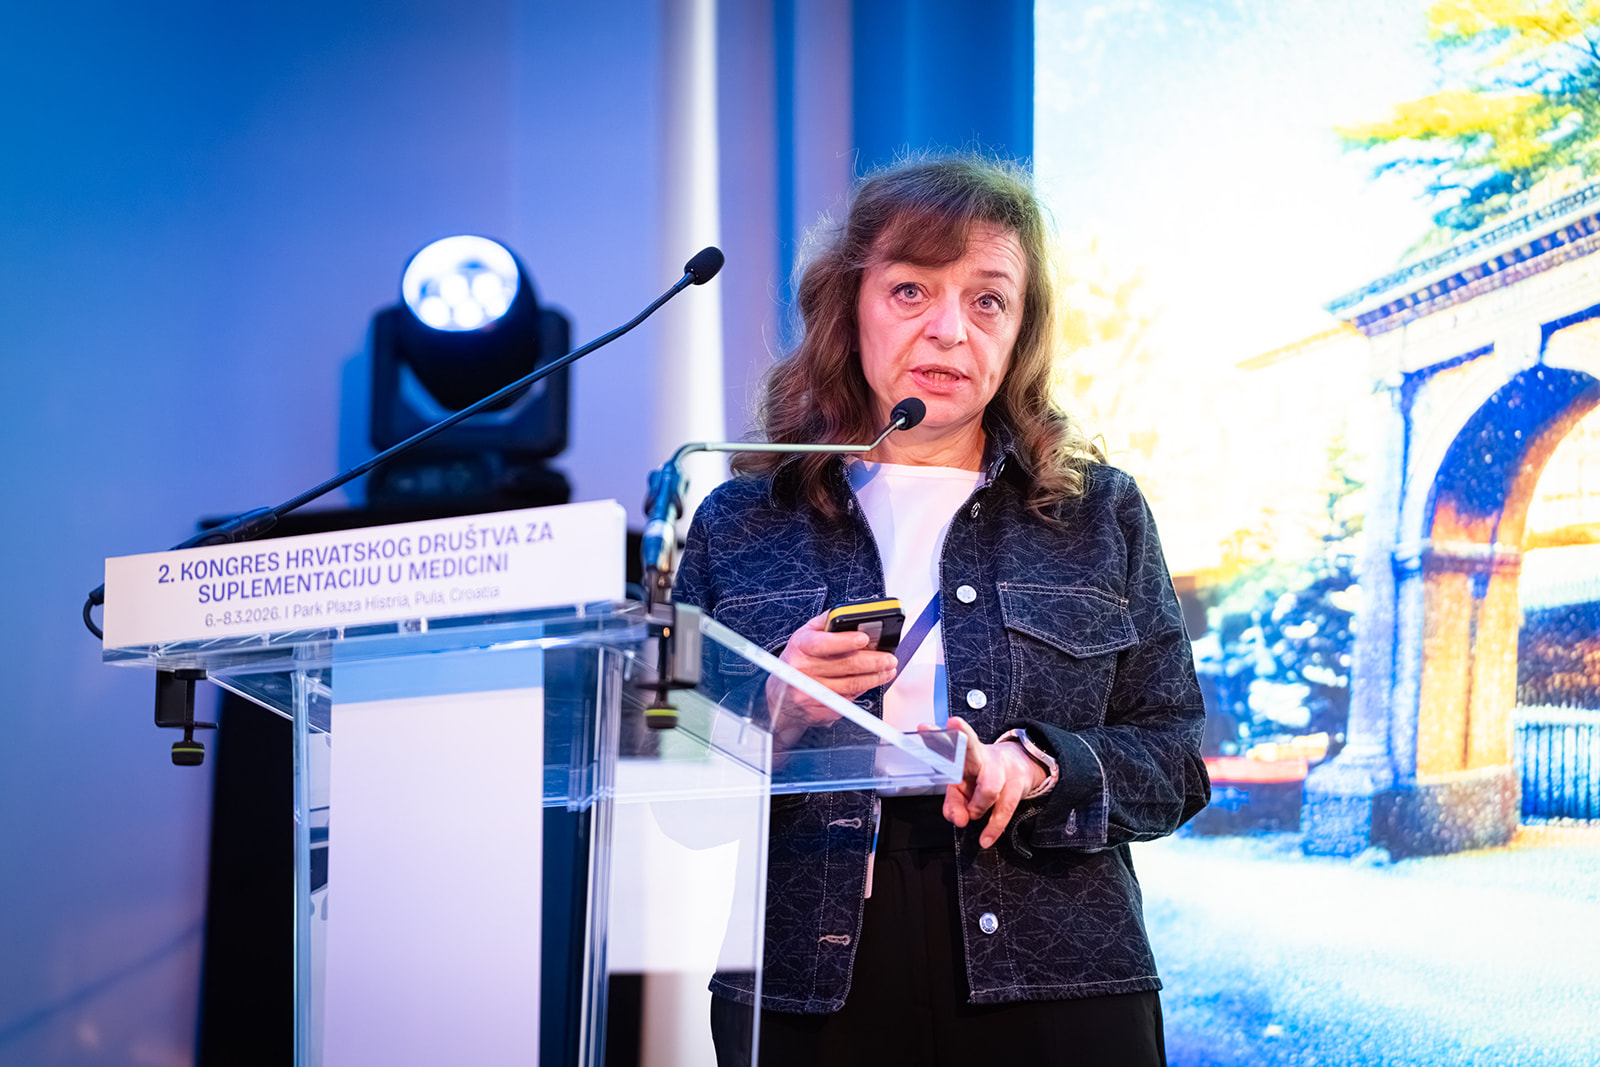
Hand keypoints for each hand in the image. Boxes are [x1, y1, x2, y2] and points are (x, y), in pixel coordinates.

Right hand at [766, 612, 897, 739]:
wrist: (780, 696)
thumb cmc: (797, 660)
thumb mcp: (804, 635)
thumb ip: (827, 622)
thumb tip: (852, 613)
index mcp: (800, 648)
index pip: (823, 643)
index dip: (845, 641)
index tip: (864, 638)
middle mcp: (803, 671)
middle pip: (845, 665)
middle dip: (873, 662)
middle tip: (889, 659)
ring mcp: (812, 693)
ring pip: (851, 685)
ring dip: (874, 678)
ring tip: (887, 670)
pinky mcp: (821, 710)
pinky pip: (848, 699)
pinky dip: (862, 690)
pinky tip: (869, 682)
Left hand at [937, 716, 1046, 848]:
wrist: (1021, 766)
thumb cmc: (984, 775)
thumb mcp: (964, 786)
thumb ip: (954, 803)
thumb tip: (957, 819)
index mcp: (962, 755)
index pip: (946, 744)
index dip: (935, 737)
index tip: (923, 727)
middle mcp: (980, 756)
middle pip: (971, 746)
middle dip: (963, 739)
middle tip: (954, 726)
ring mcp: (1000, 769)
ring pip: (989, 787)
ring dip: (976, 807)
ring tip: (972, 815)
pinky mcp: (1016, 786)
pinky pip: (1004, 809)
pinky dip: (992, 828)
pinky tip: (985, 838)